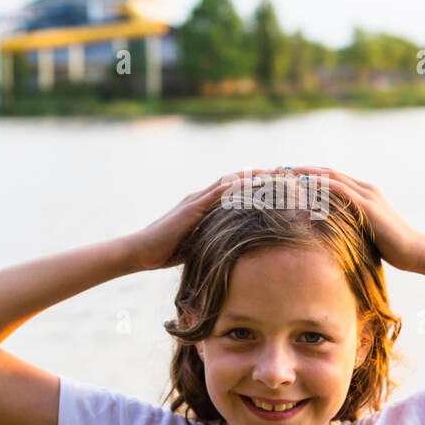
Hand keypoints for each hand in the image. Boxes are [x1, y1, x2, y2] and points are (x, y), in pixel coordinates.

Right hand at [129, 170, 266, 270]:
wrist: (141, 251)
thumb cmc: (166, 252)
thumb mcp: (198, 245)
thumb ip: (213, 240)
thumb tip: (233, 249)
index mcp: (203, 205)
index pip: (233, 190)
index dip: (254, 184)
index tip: (276, 184)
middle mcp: (200, 198)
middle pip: (235, 180)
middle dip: (259, 176)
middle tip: (283, 172)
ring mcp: (196, 201)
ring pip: (229, 182)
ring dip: (252, 177)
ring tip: (275, 173)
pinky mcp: (192, 209)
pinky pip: (217, 194)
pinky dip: (235, 187)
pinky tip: (251, 182)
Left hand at [290, 166, 424, 271]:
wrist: (412, 250)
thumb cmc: (388, 246)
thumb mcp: (361, 231)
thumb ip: (346, 224)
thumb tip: (324, 232)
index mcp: (362, 193)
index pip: (329, 177)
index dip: (306, 174)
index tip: (283, 176)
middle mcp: (363, 188)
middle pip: (326, 172)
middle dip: (300, 170)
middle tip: (276, 170)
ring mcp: (366, 195)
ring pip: (331, 177)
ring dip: (306, 173)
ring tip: (284, 173)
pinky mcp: (368, 206)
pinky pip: (341, 190)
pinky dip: (321, 185)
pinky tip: (304, 184)